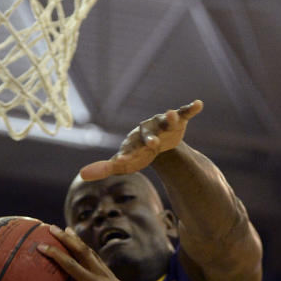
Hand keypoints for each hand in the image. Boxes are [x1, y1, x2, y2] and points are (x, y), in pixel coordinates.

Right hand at [41, 228, 150, 280]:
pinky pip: (98, 261)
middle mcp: (101, 275)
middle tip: (52, 228)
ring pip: (91, 253)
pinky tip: (86, 254)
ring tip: (69, 232)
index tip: (41, 245)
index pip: (70, 264)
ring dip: (78, 242)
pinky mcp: (114, 280)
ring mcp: (109, 276)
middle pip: (82, 251)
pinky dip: (88, 253)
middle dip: (66, 238)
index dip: (55, 253)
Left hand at [79, 101, 203, 180]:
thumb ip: (104, 168)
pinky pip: (184, 113)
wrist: (158, 143)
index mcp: (133, 140)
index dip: (126, 155)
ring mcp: (163, 124)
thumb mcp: (123, 162)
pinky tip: (198, 104)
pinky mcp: (178, 121)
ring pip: (165, 120)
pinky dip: (190, 109)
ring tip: (173, 115)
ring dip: (169, 118)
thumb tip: (81, 175)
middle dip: (150, 138)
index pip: (128, 149)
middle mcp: (147, 129)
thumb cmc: (137, 153)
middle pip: (148, 132)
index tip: (122, 162)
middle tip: (153, 145)